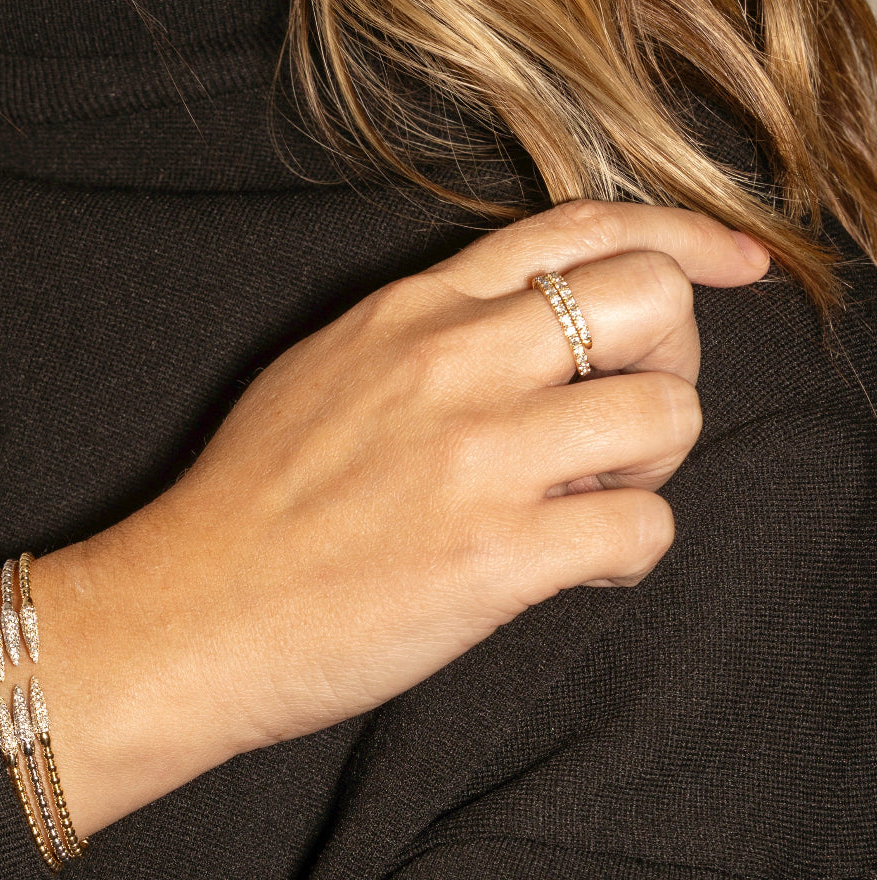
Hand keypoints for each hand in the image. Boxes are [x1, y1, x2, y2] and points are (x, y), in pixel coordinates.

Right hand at [0, 201, 768, 834]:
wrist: (187, 614)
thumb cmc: (248, 507)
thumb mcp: (326, 372)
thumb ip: (429, 339)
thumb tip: (528, 347)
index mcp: (412, 311)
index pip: (581, 228)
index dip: (680, 238)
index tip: (729, 266)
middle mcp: (454, 363)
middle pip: (652, 304)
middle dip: (670, 362)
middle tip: (623, 422)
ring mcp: (478, 457)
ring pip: (667, 414)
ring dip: (650, 466)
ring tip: (587, 506)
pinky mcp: (495, 557)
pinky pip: (642, 530)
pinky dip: (630, 553)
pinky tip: (574, 570)